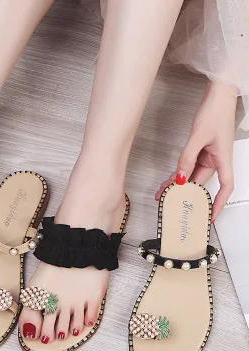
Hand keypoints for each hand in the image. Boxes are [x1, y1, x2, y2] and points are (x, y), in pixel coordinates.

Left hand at [155, 81, 236, 221]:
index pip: (225, 187)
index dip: (219, 202)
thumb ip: (186, 158)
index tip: (210, 215)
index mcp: (223, 159)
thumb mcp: (198, 137)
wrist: (216, 97)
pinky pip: (189, 166)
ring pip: (192, 175)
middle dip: (185, 194)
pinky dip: (178, 173)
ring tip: (163, 192)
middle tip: (170, 202)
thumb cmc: (215, 113)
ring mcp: (208, 156)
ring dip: (178, 184)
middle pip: (201, 183)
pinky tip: (168, 180)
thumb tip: (179, 177)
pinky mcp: (201, 151)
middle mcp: (216, 160)